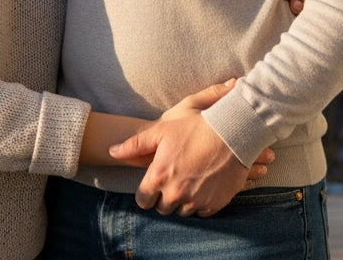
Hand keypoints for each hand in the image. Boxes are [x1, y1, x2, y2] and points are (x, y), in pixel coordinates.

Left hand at [108, 80, 271, 217]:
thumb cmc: (194, 129)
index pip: (143, 200)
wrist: (230, 135)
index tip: (153, 184)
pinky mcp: (213, 206)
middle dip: (164, 196)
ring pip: (181, 211)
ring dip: (182, 200)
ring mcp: (195, 202)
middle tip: (173, 178)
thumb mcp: (161, 131)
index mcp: (159, 176)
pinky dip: (200, 202)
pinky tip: (203, 184)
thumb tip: (112, 151)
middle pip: (162, 208)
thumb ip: (134, 145)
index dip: (146, 192)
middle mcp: (175, 194)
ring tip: (189, 179)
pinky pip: (200, 212)